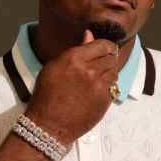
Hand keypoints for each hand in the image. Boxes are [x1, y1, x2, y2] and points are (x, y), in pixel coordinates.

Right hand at [24, 29, 118, 144]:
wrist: (48, 125)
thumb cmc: (47, 95)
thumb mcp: (55, 67)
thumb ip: (76, 50)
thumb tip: (89, 35)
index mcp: (74, 58)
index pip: (103, 44)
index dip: (108, 46)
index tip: (109, 48)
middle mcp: (89, 70)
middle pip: (110, 58)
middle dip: (107, 59)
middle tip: (100, 65)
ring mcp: (98, 86)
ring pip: (114, 73)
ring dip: (107, 74)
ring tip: (95, 81)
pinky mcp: (104, 100)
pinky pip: (113, 88)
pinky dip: (107, 89)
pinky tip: (96, 93)